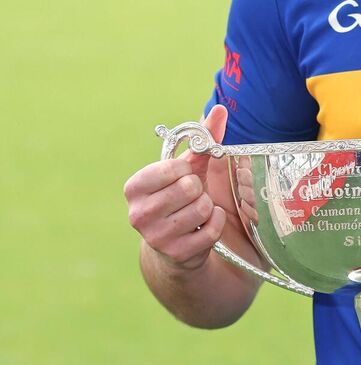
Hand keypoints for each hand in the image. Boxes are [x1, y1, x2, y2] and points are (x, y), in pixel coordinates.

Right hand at [124, 104, 229, 270]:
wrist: (176, 244)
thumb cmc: (181, 197)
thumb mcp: (188, 168)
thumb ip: (203, 139)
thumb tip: (221, 110)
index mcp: (134, 187)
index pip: (174, 168)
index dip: (187, 170)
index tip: (182, 178)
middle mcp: (138, 214)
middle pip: (189, 188)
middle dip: (198, 190)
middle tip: (190, 198)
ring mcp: (155, 237)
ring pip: (201, 208)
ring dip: (207, 207)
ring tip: (196, 211)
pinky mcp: (177, 254)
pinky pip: (212, 228)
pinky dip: (216, 223)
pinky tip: (204, 225)